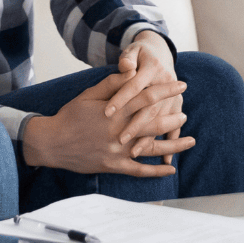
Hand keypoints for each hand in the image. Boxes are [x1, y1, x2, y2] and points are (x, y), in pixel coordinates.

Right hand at [20, 73, 193, 175]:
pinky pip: (139, 171)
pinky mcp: (114, 166)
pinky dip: (156, 171)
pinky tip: (171, 170)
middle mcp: (120, 131)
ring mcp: (118, 151)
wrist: (52, 143)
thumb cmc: (70, 116)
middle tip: (185, 114)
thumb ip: (112, 83)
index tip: (181, 86)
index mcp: (116, 111)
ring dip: (173, 145)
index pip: (147, 98)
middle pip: (155, 123)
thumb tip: (131, 71)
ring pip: (152, 148)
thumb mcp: (89, 94)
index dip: (166, 91)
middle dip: (173, 118)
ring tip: (190, 141)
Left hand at [106, 34, 183, 146]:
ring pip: (161, 120)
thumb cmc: (140, 54)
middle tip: (120, 139)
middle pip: (149, 107)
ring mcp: (173, 96)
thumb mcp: (133, 51)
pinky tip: (165, 161)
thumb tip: (126, 66)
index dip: (121, 98)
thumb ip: (128, 59)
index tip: (106, 112)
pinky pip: (174, 127)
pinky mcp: (176, 105)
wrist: (161, 51)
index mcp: (151, 68)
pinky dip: (170, 143)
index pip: (134, 85)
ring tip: (134, 152)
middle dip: (135, 125)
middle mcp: (165, 82)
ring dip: (149, 138)